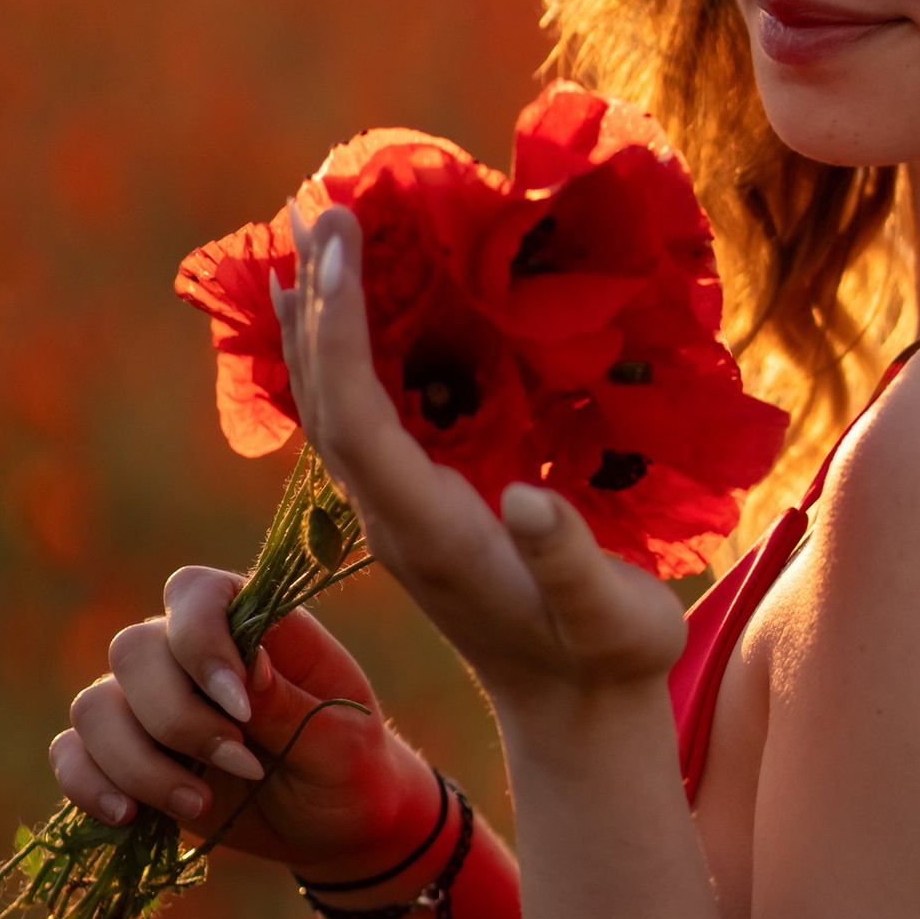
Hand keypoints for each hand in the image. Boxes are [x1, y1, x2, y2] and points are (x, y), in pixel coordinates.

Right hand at [51, 571, 419, 878]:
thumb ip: (288, 704)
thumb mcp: (340, 741)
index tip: (241, 707)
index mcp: (251, 624)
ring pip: (94, 706)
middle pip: (133, 651)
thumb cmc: (349, 766)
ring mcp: (149, 703)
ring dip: (137, 761)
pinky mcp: (125, 756)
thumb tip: (243, 668)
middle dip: (177, 719)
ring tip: (199, 802)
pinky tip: (129, 816)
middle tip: (240, 766)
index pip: (194, 592)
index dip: (201, 642)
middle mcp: (187, 653)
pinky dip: (88, 783)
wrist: (335, 826)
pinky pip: (72, 753)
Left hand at [276, 196, 685, 735]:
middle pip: (326, 404)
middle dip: (318, 303)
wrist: (577, 714)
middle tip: (317, 204)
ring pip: (331, 411)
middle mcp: (394, 520)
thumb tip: (526, 501)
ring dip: (318, 324)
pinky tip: (345, 318)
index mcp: (430, 533)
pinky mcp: (414, 511)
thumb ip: (568, 562)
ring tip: (311, 239)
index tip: (338, 249)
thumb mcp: (608, 619)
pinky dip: (342, 357)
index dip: (339, 335)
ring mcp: (398, 516)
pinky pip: (359, 422)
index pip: (357, 422)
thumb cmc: (606, 659)